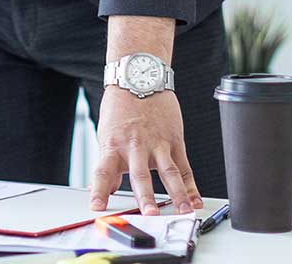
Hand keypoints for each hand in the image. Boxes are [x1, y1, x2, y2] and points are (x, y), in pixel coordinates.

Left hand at [89, 86, 201, 216]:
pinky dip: (191, 186)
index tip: (96, 207)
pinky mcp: (174, 141)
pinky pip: (184, 167)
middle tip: (149, 214)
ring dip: (176, 194)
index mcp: (113, 145)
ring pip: (168, 172)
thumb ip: (109, 165)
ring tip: (182, 211)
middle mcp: (135, 146)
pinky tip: (195, 200)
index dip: (99, 190)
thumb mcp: (106, 135)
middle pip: (140, 175)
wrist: (139, 78)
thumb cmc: (120, 108)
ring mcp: (157, 144)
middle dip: (145, 196)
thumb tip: (106, 190)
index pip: (102, 172)